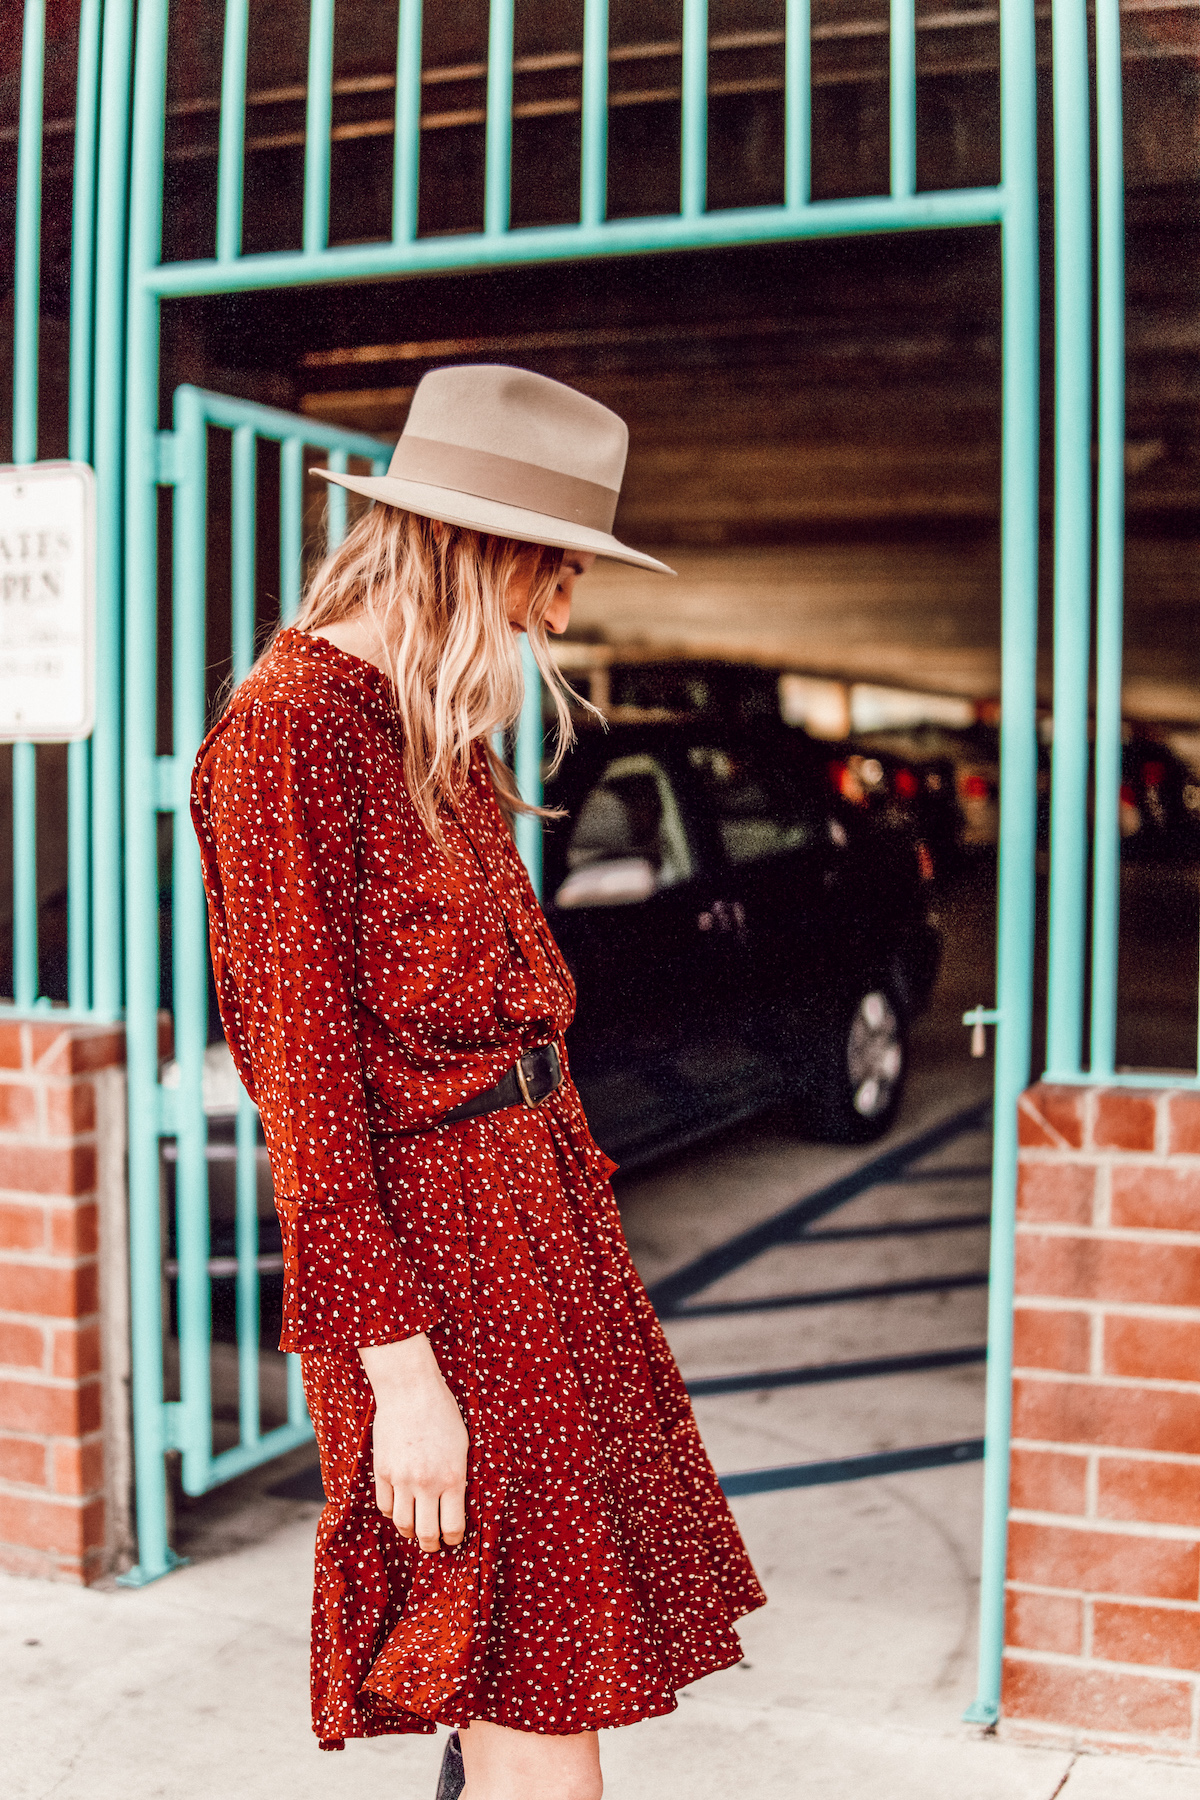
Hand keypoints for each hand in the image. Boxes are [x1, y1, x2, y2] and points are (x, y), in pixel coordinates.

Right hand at [358, 1335, 467, 1551]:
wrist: (411, 1390)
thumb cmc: (443, 1413)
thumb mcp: (462, 1446)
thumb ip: (458, 1477)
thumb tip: (455, 1505)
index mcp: (453, 1477)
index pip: (453, 1526)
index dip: (453, 1539)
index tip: (452, 1540)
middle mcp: (427, 1483)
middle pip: (427, 1533)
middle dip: (432, 1545)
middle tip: (434, 1544)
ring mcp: (402, 1478)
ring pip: (403, 1524)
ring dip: (410, 1532)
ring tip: (415, 1529)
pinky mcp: (382, 1471)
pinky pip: (385, 1505)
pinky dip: (392, 1512)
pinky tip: (400, 1507)